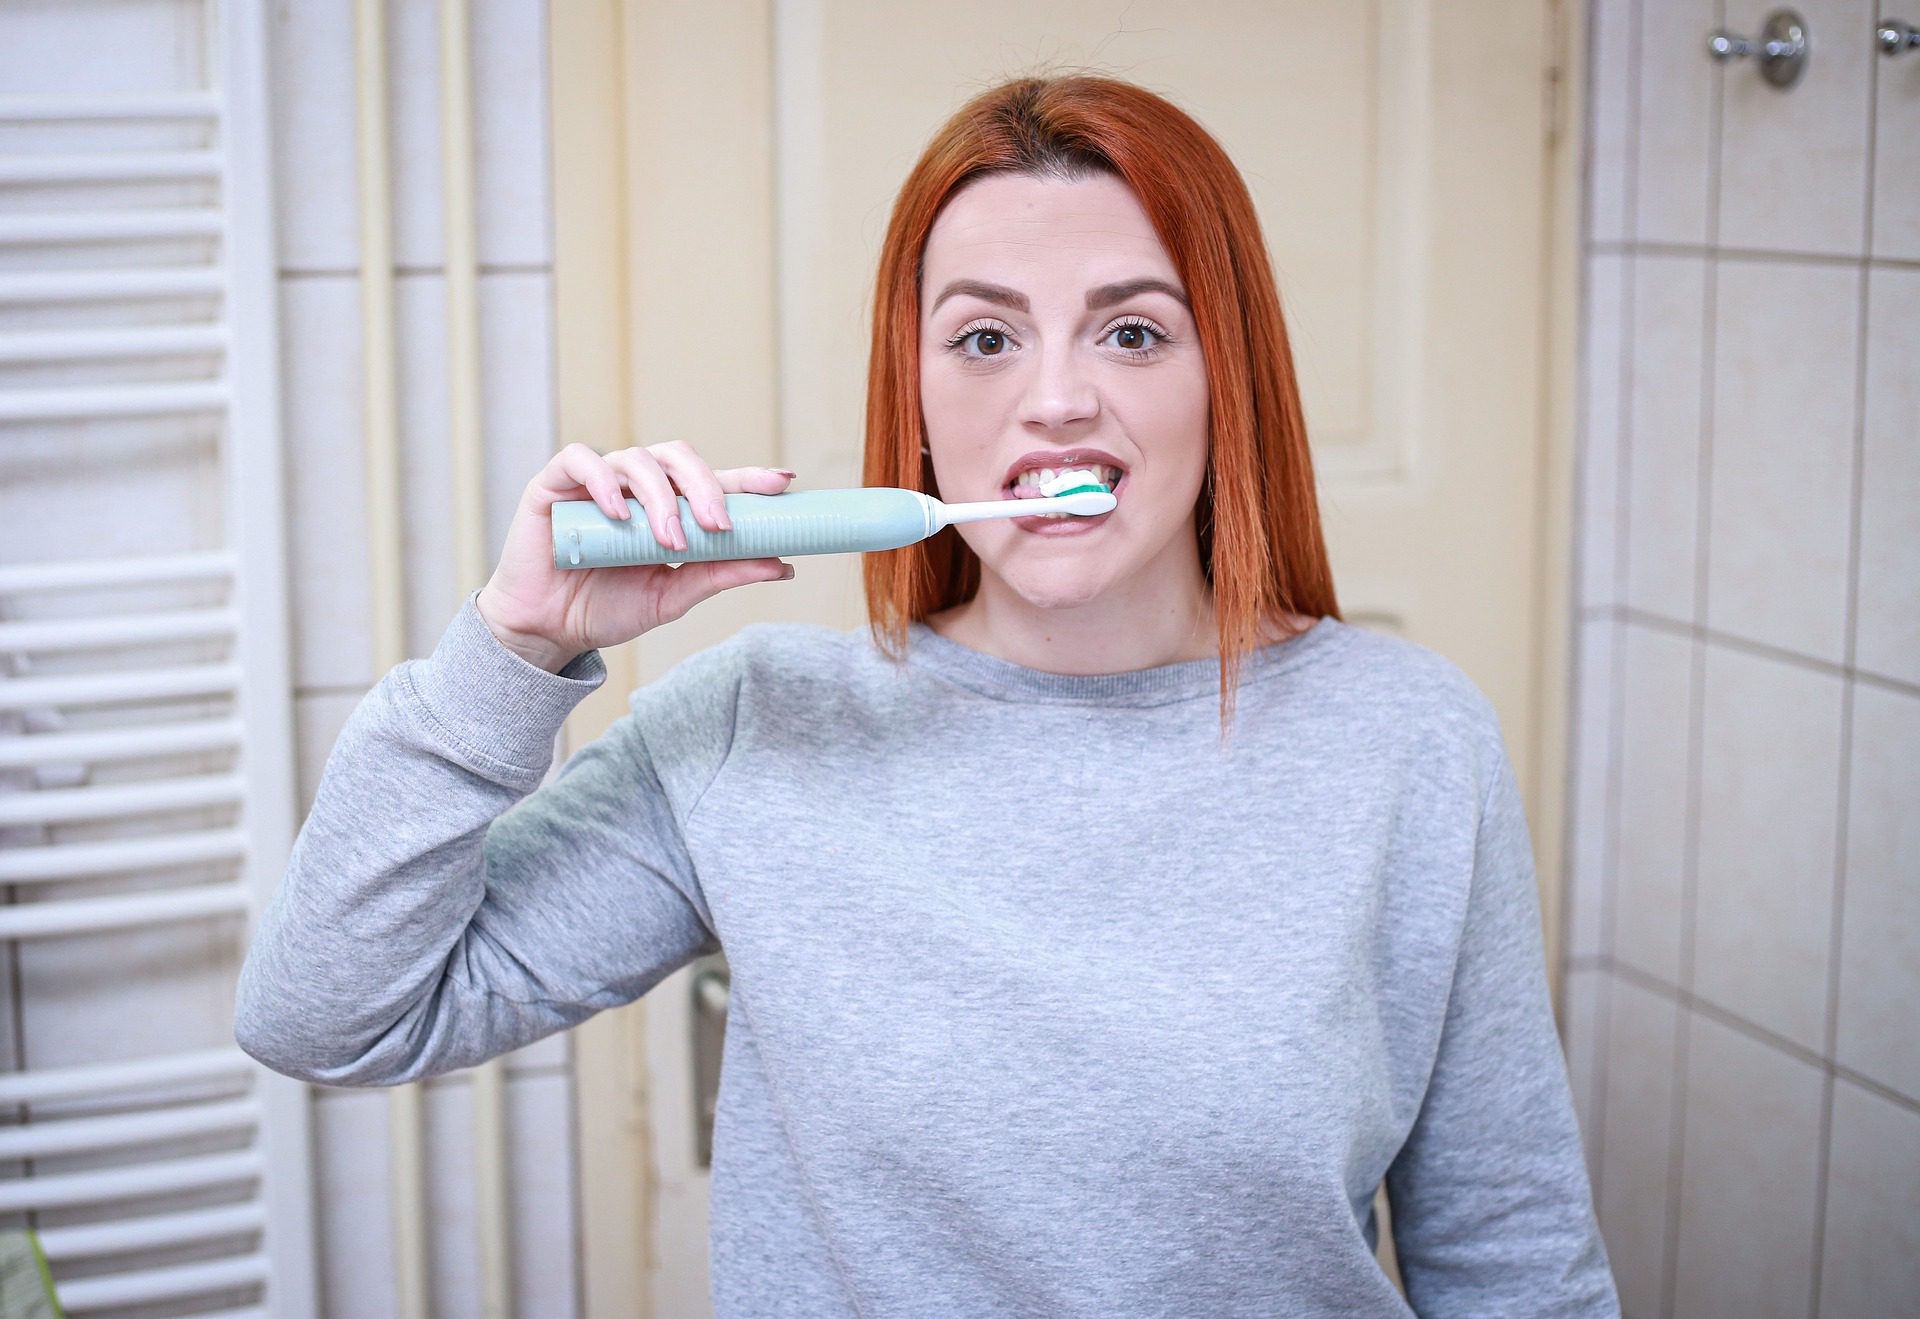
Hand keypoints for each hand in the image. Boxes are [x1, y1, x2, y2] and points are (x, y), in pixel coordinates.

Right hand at [475, 442, 798, 671]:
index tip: (783, 483)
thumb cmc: (607, 609)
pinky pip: (582, 461)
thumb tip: (781, 564)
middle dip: (706, 488)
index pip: (714, 482)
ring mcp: (597, 481)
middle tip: (720, 527)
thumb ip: (720, 575)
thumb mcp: (672, 597)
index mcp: (669, 508)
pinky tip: (618, 513)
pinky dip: (604, 481)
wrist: (548, 630)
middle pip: (680, 459)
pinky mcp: (555, 484)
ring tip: (669, 542)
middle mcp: (637, 487)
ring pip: (639, 459)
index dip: (748, 478)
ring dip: (661, 498)